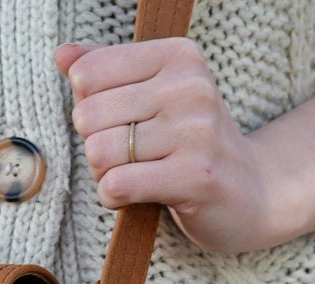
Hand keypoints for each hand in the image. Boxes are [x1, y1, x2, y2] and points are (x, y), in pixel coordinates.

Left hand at [55, 38, 283, 254]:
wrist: (251, 189)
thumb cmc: (190, 141)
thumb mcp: (154, 94)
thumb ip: (106, 70)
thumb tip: (63, 54)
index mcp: (178, 55)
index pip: (87, 74)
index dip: (88, 106)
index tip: (120, 120)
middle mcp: (190, 86)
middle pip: (88, 116)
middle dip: (95, 145)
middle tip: (128, 155)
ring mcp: (196, 131)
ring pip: (99, 153)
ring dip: (104, 174)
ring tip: (136, 174)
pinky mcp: (195, 175)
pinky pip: (117, 184)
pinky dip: (113, 197)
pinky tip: (136, 195)